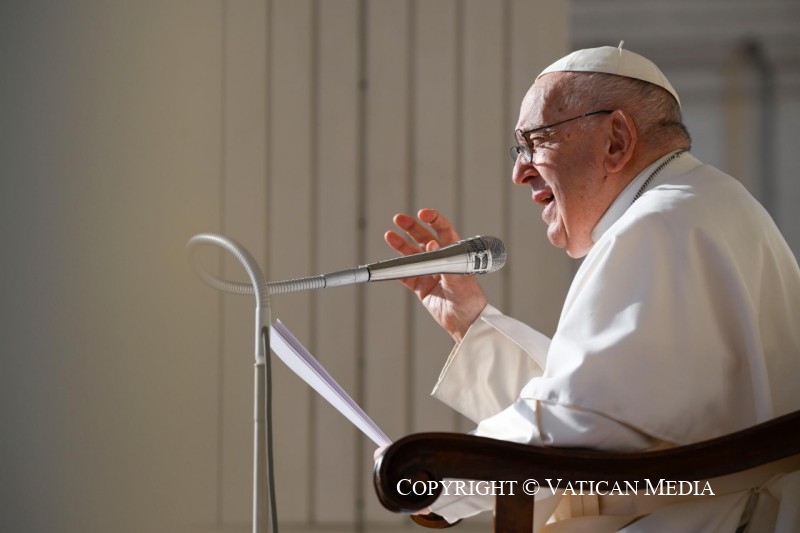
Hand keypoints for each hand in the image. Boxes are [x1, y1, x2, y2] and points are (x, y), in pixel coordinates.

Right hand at [384, 209, 486, 341]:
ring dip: (401, 245)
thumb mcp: (459, 278)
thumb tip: (431, 243)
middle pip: (423, 238)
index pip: (443, 231)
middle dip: (411, 227)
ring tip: (389, 235)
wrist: (466, 322)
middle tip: (399, 219)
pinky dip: (397, 270)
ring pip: (412, 255)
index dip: (433, 220)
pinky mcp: (421, 287)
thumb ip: (444, 262)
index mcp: (454, 253)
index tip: (423, 214)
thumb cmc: (470, 298)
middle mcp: (441, 260)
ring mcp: (430, 273)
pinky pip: (406, 276)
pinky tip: (389, 262)